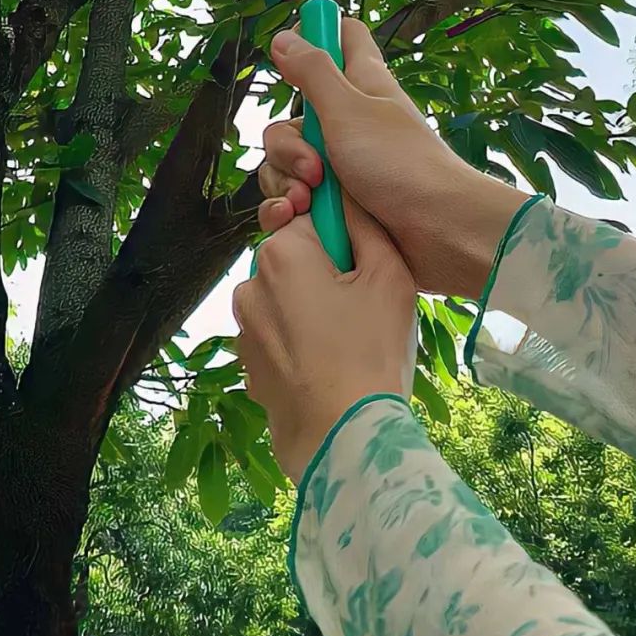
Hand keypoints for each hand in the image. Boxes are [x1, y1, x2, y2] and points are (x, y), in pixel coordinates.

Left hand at [233, 201, 416, 482]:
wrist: (344, 440)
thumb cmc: (371, 352)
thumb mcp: (389, 275)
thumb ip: (366, 224)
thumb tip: (347, 195)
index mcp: (281, 253)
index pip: (312, 220)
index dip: (344, 242)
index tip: (363, 270)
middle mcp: (251, 285)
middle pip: (297, 261)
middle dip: (327, 276)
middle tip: (362, 311)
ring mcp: (245, 330)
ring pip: (286, 300)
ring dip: (311, 311)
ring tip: (347, 346)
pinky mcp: (248, 367)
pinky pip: (278, 337)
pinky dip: (300, 344)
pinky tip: (328, 369)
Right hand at [258, 17, 527, 299]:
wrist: (437, 233)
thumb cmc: (400, 163)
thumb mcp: (348, 109)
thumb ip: (313, 71)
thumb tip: (282, 36)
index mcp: (361, 83)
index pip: (341, 37)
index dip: (316, 34)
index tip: (292, 58)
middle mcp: (350, 120)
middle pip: (295, 115)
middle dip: (286, 144)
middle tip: (312, 167)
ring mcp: (343, 164)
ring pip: (289, 161)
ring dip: (285, 179)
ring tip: (307, 202)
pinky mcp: (337, 204)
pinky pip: (296, 198)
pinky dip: (288, 208)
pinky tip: (298, 218)